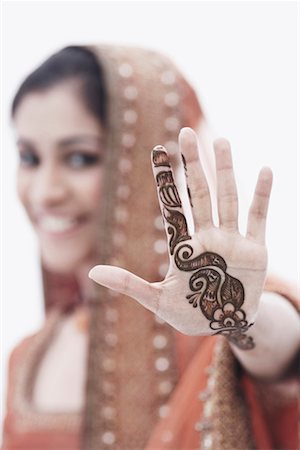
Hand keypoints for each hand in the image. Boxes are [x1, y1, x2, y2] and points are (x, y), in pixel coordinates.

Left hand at [89, 128, 272, 338]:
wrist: (223, 324)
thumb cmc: (189, 312)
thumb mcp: (156, 299)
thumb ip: (128, 284)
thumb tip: (91, 272)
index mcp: (184, 245)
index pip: (172, 206)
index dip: (166, 179)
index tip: (157, 151)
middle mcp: (207, 236)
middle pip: (199, 194)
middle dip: (193, 164)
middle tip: (186, 133)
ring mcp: (232, 240)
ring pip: (227, 198)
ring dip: (225, 171)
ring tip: (221, 141)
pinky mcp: (255, 251)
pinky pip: (259, 218)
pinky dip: (262, 196)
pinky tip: (265, 170)